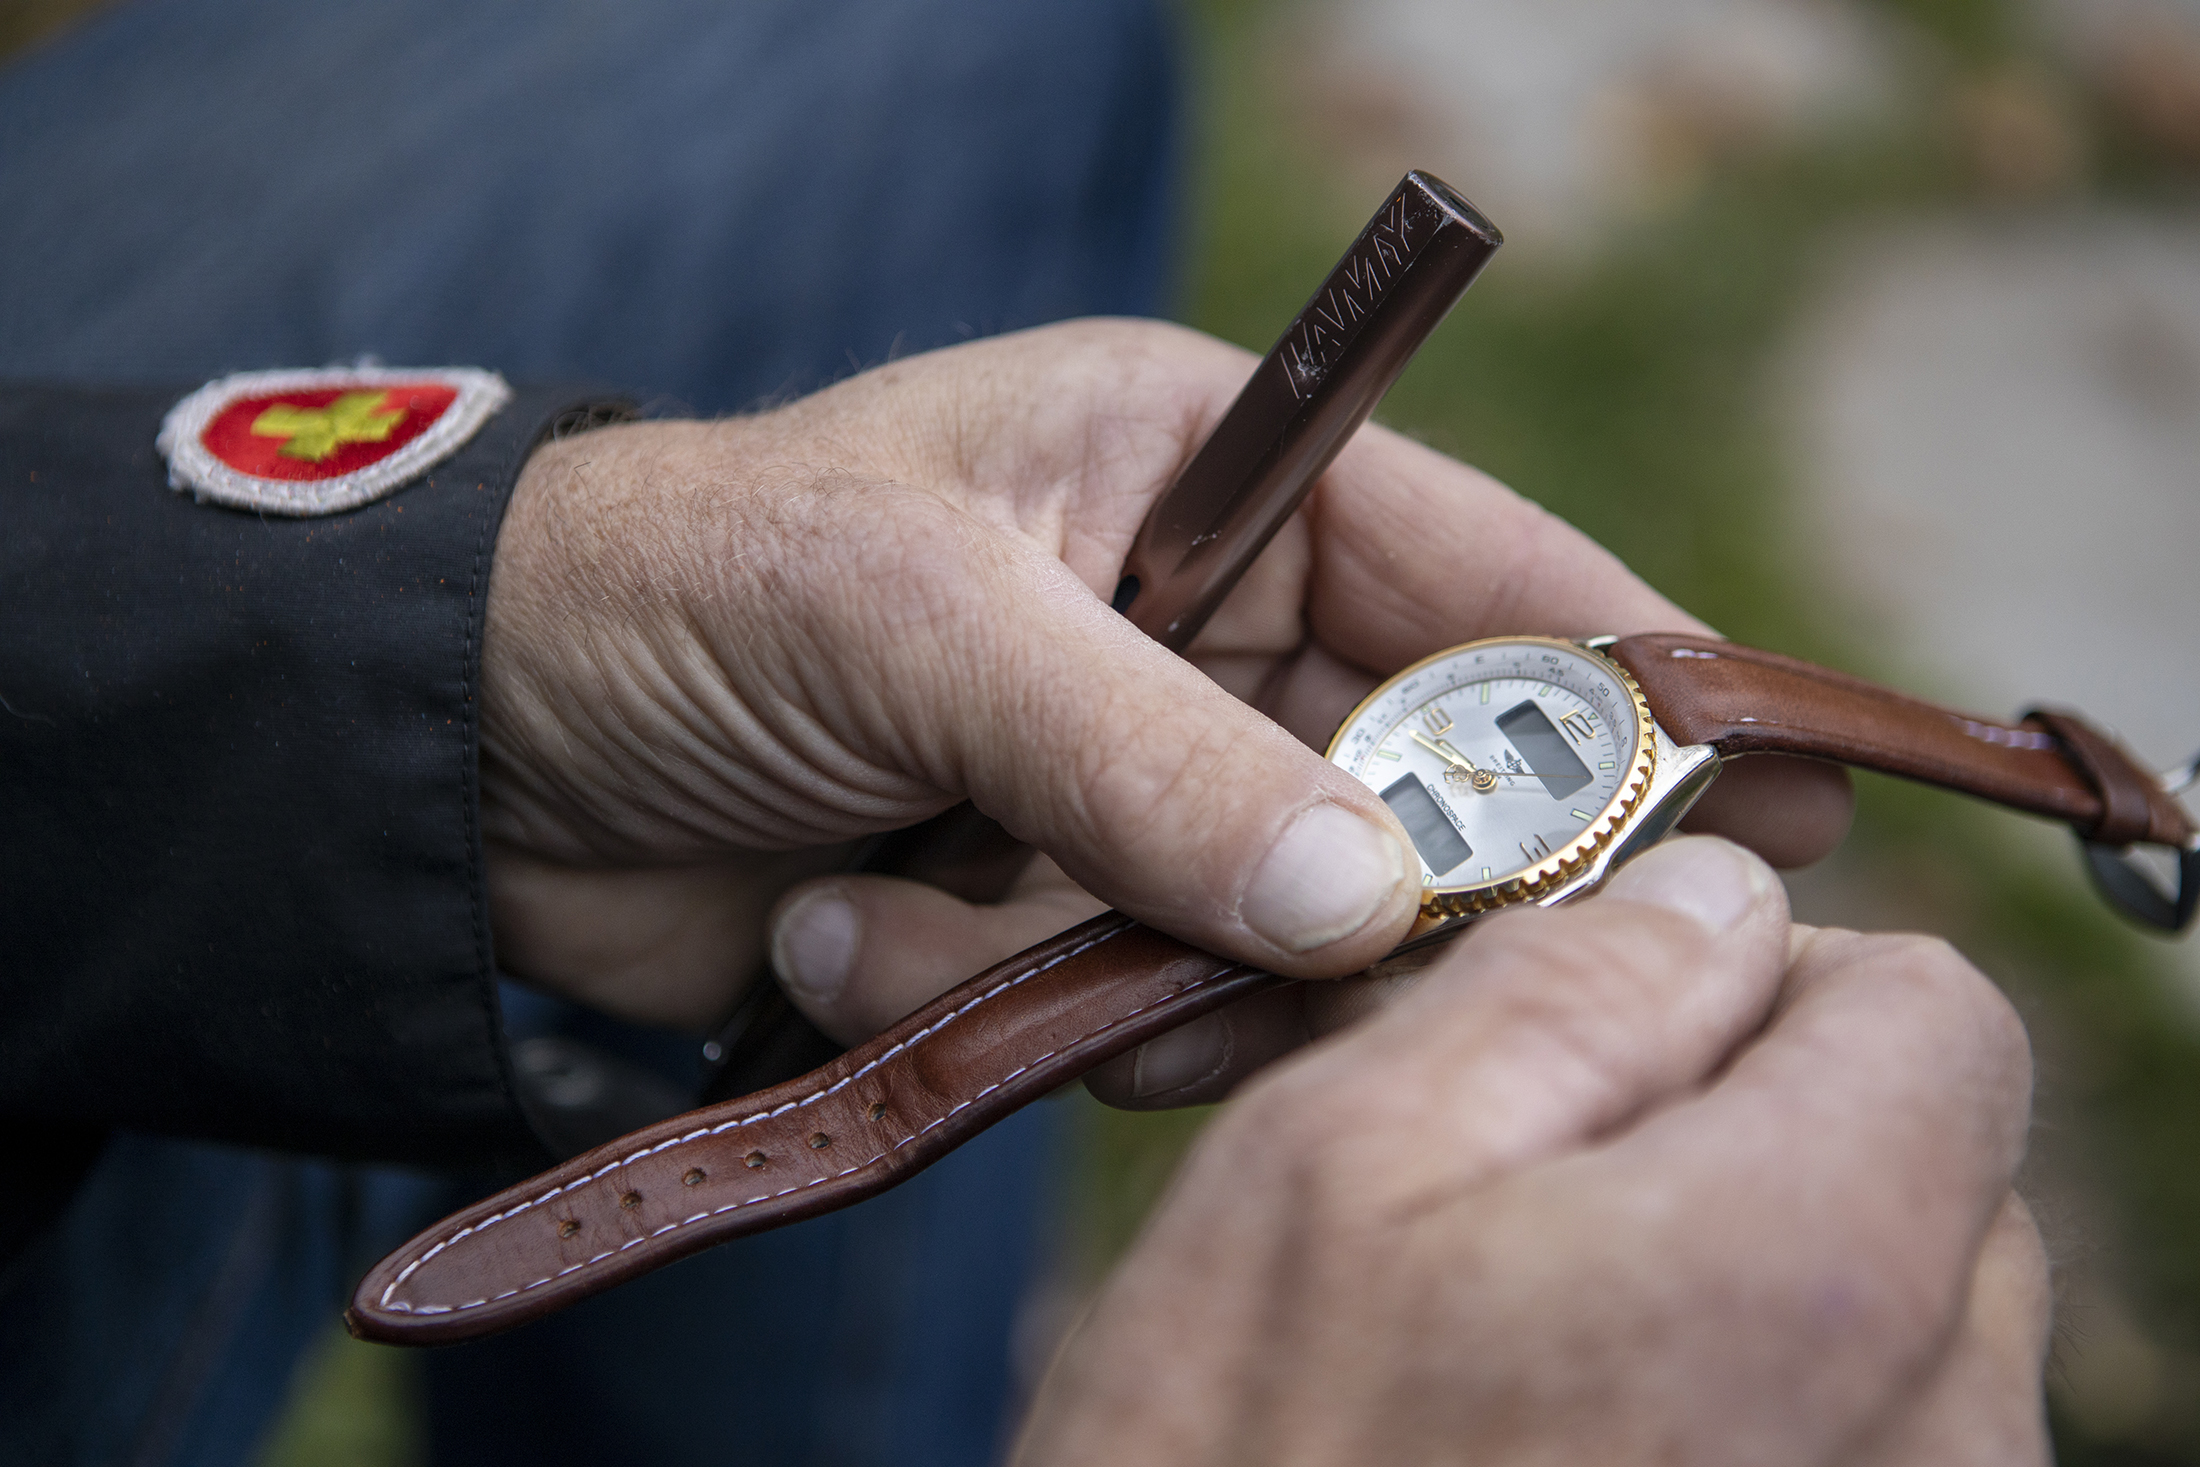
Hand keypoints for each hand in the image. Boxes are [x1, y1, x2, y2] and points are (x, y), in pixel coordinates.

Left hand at [480, 319, 1851, 1033]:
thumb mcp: (919, 620)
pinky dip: (1015, 1013)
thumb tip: (1369, 906)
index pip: (1488, 573)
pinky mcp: (1066, 914)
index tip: (1778, 798)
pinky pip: (1143, 1010)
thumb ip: (1149, 756)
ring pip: (1279, 933)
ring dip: (1117, 968)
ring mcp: (1141, 783)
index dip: (1636, 687)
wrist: (479, 751)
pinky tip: (853, 936)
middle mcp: (1206, 623)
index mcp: (1209, 466)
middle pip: (1414, 790)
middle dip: (1345, 896)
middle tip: (1275, 957)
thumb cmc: (685, 591)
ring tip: (933, 912)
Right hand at [1014, 838, 2049, 1466]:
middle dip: (1749, 1134)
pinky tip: (1576, 1447)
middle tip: (1526, 1197)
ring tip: (1531, 1349)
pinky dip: (1745, 1409)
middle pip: (1928, 1166)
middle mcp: (1935, 1436)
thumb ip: (1564, 992)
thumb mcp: (1336, 1172)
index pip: (1934, 1009)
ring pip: (1897, 1319)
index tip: (1613, 1039)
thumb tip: (1711, 897)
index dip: (1763, 981)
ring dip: (1739, 1284)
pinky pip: (1862, 1447)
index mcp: (1815, 1268)